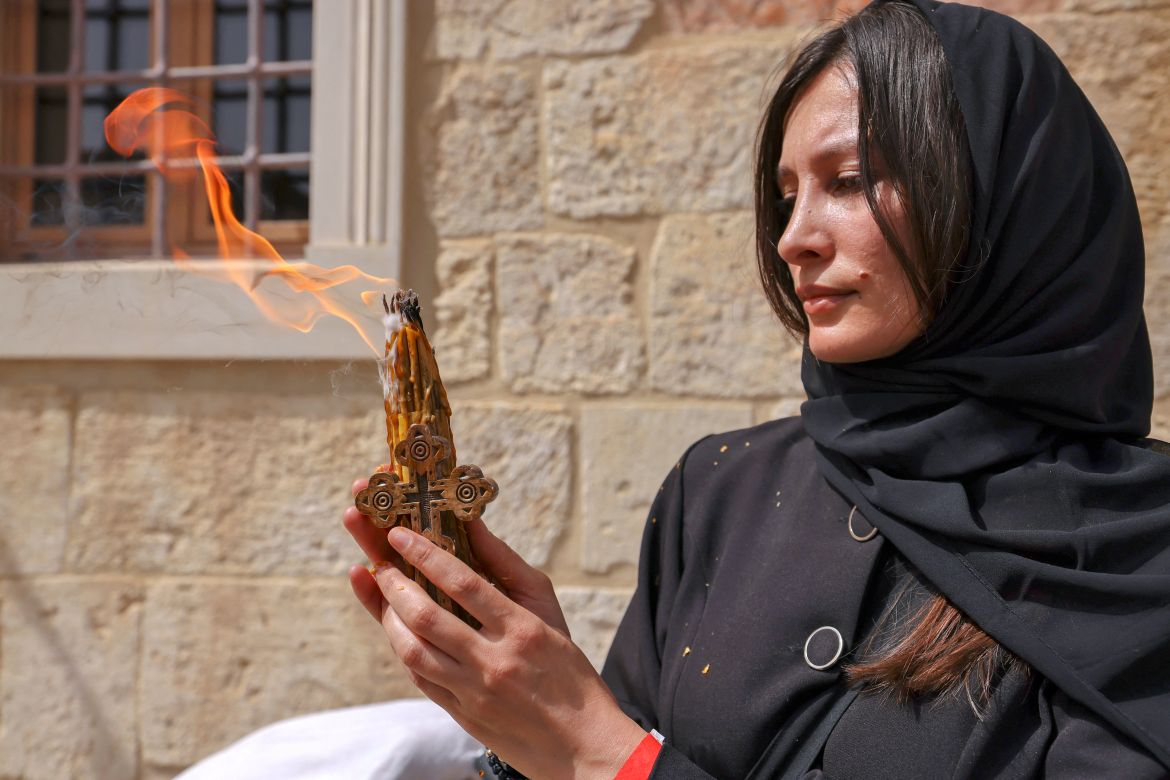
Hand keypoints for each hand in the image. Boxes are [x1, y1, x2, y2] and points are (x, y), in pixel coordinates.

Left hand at [343, 482, 644, 778]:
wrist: (579, 740)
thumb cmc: (565, 665)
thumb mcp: (545, 607)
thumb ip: (506, 565)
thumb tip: (471, 524)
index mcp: (520, 629)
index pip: (463, 583)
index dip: (426, 555)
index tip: (400, 534)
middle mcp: (493, 661)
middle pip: (427, 617)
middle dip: (394, 584)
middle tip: (379, 560)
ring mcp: (473, 692)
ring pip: (413, 651)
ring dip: (389, 618)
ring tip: (383, 592)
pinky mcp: (461, 715)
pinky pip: (419, 678)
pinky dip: (403, 649)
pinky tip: (396, 628)